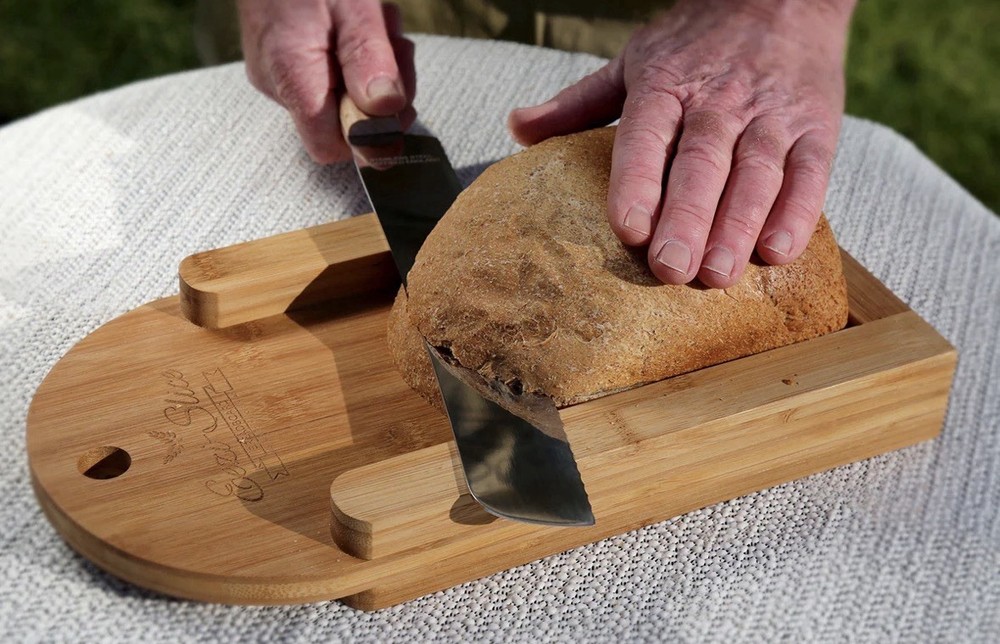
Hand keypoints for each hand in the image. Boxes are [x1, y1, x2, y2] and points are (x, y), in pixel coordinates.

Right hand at [238, 0, 415, 163]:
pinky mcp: (286, 64)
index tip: (396, 107)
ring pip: (343, 100)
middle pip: (343, 124)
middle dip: (382, 93)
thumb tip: (385, 113)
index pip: (330, 146)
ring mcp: (278, 75)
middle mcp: (278, 83)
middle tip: (396, 50)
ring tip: (380, 27)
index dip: (369, 136)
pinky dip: (359, 60)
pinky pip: (333, 79)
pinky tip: (363, 27)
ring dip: (377, 70)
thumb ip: (369, 60)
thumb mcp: (355, 7)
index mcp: (290, 73)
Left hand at [509, 0, 854, 287]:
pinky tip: (777, 252)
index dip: (637, 181)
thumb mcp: (633, 61)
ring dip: (737, 226)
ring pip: (755, 172)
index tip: (627, 229)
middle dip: (686, 217)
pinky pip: (811, 173)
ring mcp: (770, 114)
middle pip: (701, 162)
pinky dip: (798, 212)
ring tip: (718, 274)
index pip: (647, 134)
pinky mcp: (816, 127)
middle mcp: (718, 100)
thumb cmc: (696, 42)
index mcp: (666, 84)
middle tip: (670, 269)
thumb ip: (578, 103)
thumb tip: (516, 128)